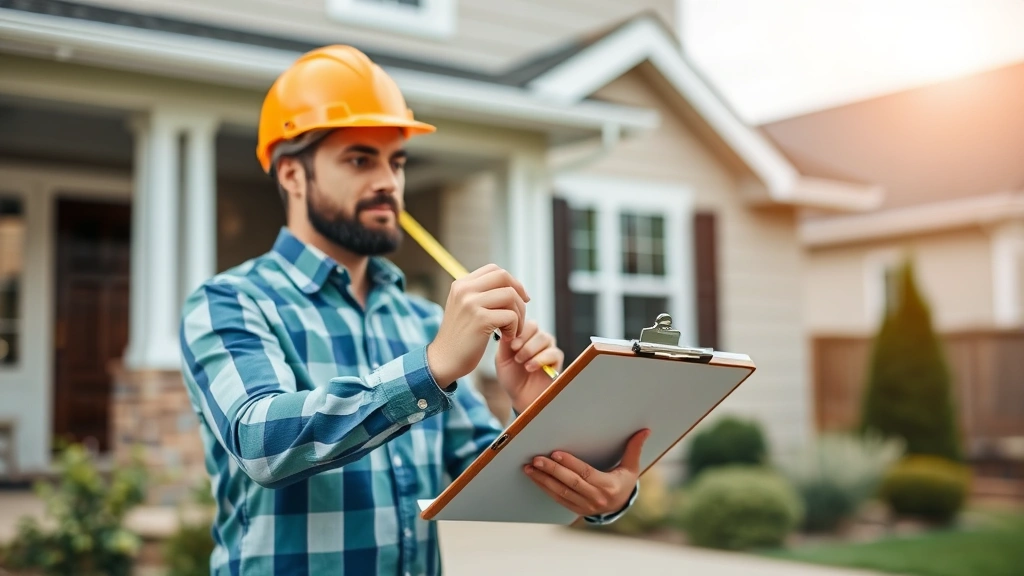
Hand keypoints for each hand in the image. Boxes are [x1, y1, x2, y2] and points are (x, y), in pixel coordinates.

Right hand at [427, 264, 528, 385]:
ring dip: (519, 315)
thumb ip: (482, 294)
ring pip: (510, 296)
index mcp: (461, 284)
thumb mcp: (465, 308)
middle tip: (520, 313)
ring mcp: (471, 303)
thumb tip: (512, 286)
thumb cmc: (460, 338)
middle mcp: (465, 289)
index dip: (512, 281)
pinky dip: (515, 328)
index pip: (494, 270)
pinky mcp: (480, 320)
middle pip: (504, 277)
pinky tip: (506, 337)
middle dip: (519, 294)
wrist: (444, 360)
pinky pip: (510, 316)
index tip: (520, 298)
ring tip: (512, 330)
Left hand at [496, 320, 563, 412]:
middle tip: (515, 353)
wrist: (520, 396)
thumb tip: (506, 325)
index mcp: (524, 336)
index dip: (518, 331)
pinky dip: (540, 359)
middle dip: (524, 340)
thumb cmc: (511, 377)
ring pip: (544, 338)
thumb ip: (505, 342)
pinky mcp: (557, 360)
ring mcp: (548, 348)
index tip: (511, 345)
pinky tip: (530, 367)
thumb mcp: (502, 358)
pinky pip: (553, 352)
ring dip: (530, 350)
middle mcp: (537, 339)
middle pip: (535, 327)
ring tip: (521, 362)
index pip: (524, 322)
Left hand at [524, 429, 649, 516]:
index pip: (586, 474)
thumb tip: (645, 430)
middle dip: (551, 470)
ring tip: (529, 467)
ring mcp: (584, 506)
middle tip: (536, 459)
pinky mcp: (574, 509)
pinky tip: (534, 477)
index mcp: (608, 487)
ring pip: (559, 492)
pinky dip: (544, 488)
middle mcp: (595, 499)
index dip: (570, 464)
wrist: (620, 506)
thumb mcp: (632, 467)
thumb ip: (634, 449)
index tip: (556, 453)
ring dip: (542, 479)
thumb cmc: (624, 482)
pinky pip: (556, 498)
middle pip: (570, 483)